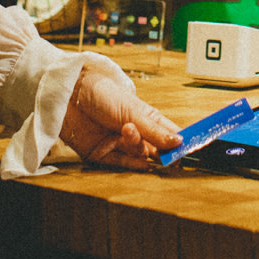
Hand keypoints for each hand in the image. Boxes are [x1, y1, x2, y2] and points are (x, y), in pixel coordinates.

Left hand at [59, 63, 181, 168]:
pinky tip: (140, 161)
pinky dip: (132, 164)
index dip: (181, 141)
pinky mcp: (103, 155)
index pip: (169, 133)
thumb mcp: (132, 110)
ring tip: (128, 130)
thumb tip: (179, 142)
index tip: (191, 149)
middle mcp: (134, 133)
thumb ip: (154, 130)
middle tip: (170, 154)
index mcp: (146, 118)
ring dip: (137, 146)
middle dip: (163, 151)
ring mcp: (119, 144)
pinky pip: (122, 165)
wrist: (68, 95)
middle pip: (156, 149)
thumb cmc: (101, 93)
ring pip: (139, 155)